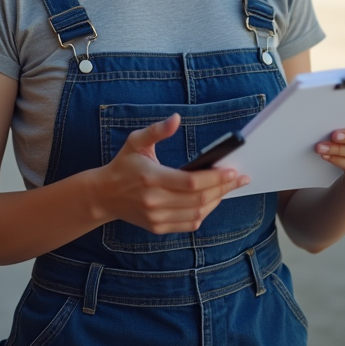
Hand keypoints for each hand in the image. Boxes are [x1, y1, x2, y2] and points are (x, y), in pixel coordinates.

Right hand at [91, 113, 249, 234]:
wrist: (104, 195)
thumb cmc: (123, 165)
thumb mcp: (135, 142)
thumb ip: (157, 130)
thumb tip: (176, 119)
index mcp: (151, 177)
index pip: (190, 182)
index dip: (215, 177)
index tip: (233, 170)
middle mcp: (154, 201)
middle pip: (199, 199)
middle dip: (223, 188)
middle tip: (240, 178)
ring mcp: (156, 217)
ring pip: (197, 214)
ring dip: (216, 201)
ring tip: (228, 187)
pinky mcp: (158, 227)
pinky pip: (189, 223)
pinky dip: (204, 213)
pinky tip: (212, 200)